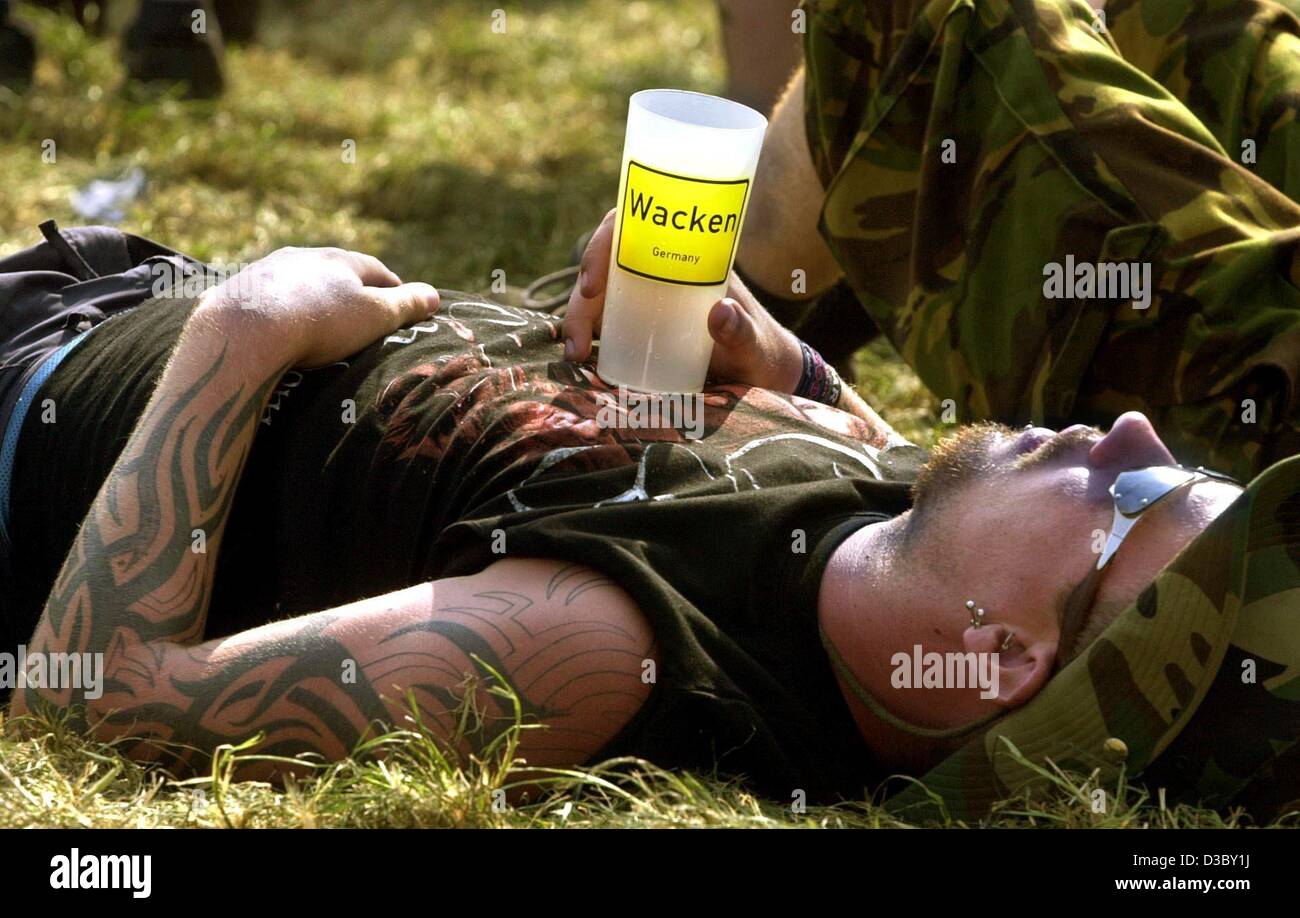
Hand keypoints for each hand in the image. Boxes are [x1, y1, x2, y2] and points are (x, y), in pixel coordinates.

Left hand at [196, 247, 439, 367]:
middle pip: (333, 272)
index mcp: (339, 260)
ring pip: (296, 282)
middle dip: (348, 290)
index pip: (375, 270)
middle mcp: (302, 257)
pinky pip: (263, 300)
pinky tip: (275, 329)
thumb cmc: (321, 322)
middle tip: (360, 313)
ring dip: (309, 298)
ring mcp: (265, 272)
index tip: (400, 302)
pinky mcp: (236, 292)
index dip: (391, 287)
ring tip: (317, 322)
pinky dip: (276, 311)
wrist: (245, 329)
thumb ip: (405, 305)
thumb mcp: (375, 317)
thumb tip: (435, 295)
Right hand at [563, 209, 803, 391]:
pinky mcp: (641, 326)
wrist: (764, 375)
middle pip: (607, 264)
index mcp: (687, 257)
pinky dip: (586, 334)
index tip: (592, 283)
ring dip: (578, 318)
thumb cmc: (763, 352)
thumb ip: (743, 332)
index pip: (635, 227)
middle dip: (581, 296)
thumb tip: (720, 311)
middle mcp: (662, 272)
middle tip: (576, 339)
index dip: (605, 242)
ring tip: (574, 354)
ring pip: (600, 294)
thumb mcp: (755, 345)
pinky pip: (605, 320)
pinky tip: (578, 356)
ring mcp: (649, 299)